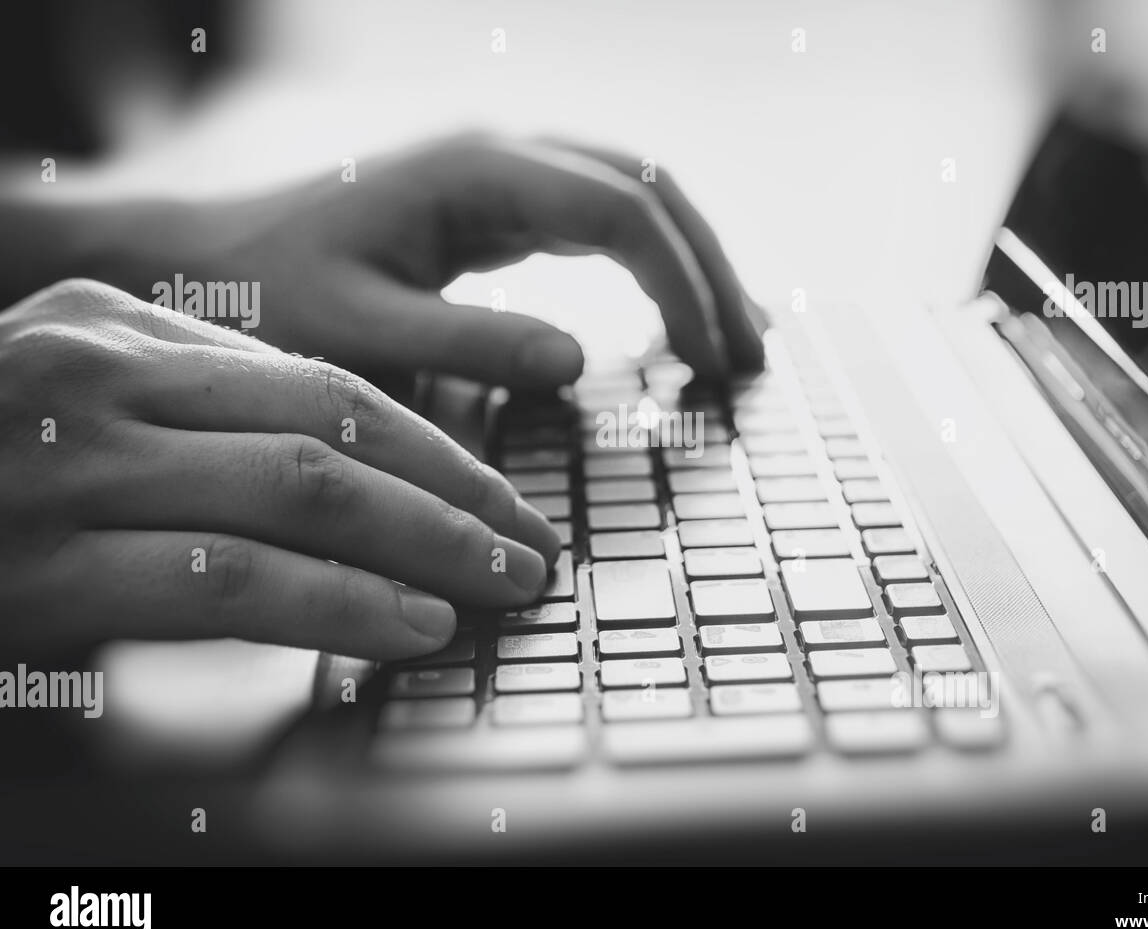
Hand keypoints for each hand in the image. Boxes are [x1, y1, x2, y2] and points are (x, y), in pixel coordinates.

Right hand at [0, 279, 560, 662]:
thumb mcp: (87, 417)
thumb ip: (204, 424)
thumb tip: (361, 481)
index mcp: (115, 330)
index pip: (324, 385)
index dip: (436, 448)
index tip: (504, 497)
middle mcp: (93, 377)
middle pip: (334, 429)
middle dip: (456, 493)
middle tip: (530, 543)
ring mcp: (64, 467)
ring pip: (300, 497)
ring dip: (423, 549)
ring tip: (499, 586)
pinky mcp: (43, 568)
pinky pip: (229, 583)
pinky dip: (337, 607)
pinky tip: (409, 626)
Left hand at [134, 133, 766, 382]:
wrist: (205, 258)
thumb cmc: (266, 292)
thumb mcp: (359, 329)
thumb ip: (468, 341)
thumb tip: (580, 360)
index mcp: (478, 173)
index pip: (622, 212)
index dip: (684, 286)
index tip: (715, 363)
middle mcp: (503, 154)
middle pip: (651, 188)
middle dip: (711, 270)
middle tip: (751, 358)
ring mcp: (502, 172)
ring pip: (635, 195)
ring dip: (693, 262)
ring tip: (737, 341)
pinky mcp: (495, 202)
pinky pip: (600, 219)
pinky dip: (652, 264)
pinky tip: (677, 314)